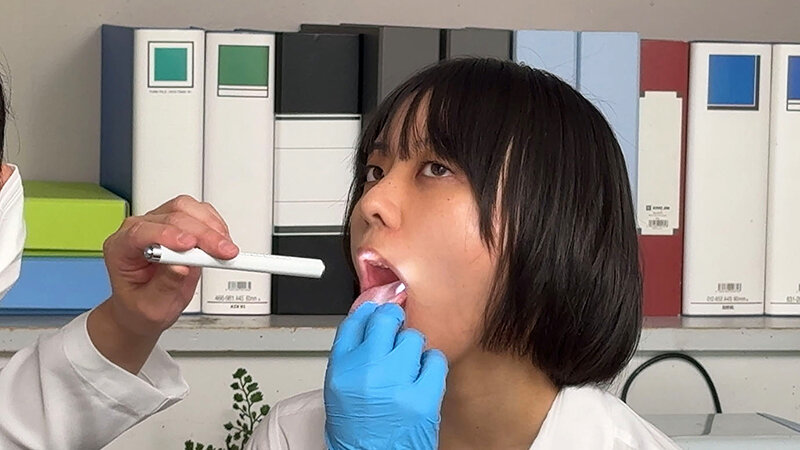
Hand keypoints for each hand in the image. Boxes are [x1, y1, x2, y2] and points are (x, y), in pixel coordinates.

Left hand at [88, 195, 237, 372]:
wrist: (144, 307)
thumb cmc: (142, 306)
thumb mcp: (152, 307)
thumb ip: (165, 286)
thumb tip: (182, 266)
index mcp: (121, 249)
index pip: (141, 232)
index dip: (167, 235)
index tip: (190, 245)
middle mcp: (138, 231)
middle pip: (170, 217)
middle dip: (201, 234)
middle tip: (222, 252)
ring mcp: (158, 224)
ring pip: (184, 208)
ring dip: (210, 225)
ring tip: (225, 247)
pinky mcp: (178, 224)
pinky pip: (197, 212)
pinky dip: (213, 224)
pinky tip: (221, 239)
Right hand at [324, 302, 448, 449]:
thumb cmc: (357, 433)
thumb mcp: (339, 391)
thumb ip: (351, 357)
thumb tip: (369, 326)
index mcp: (341, 370)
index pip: (355, 322)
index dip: (369, 312)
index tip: (377, 310)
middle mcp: (366, 372)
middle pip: (385, 320)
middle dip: (394, 320)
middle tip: (398, 325)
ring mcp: (396, 383)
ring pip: (413, 338)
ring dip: (413, 347)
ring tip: (408, 363)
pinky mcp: (422, 397)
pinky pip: (435, 360)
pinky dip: (431, 365)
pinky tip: (423, 375)